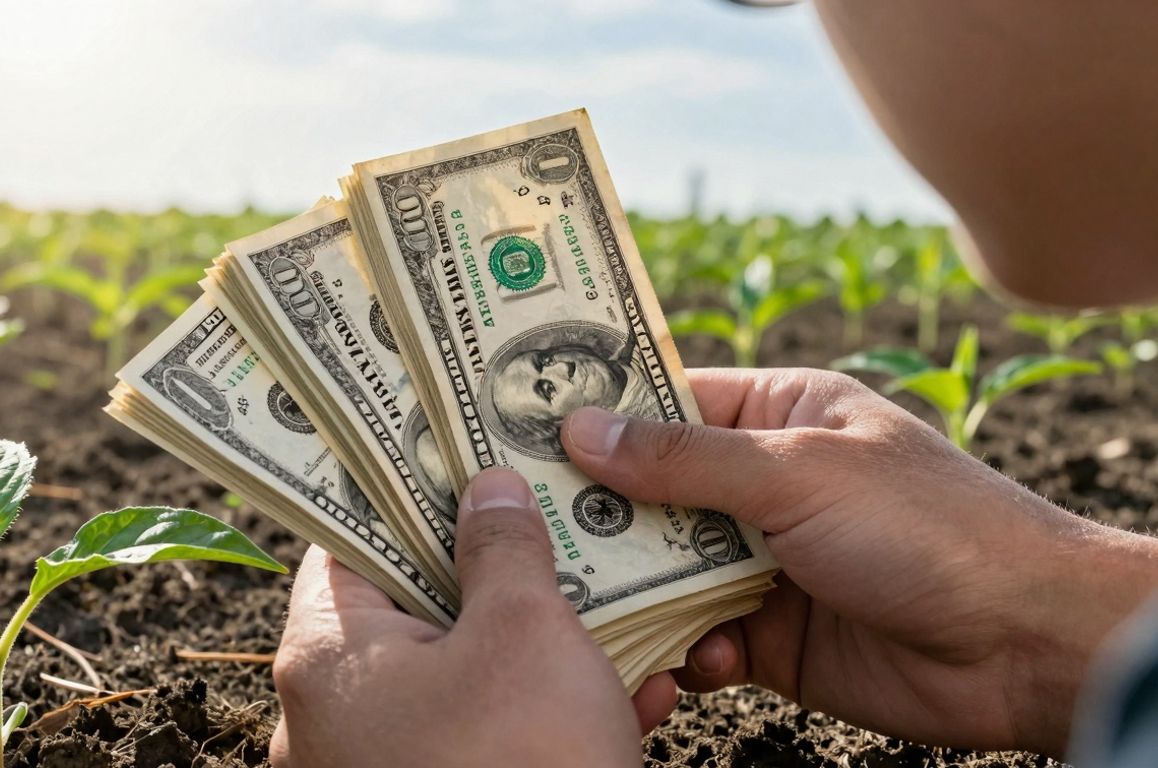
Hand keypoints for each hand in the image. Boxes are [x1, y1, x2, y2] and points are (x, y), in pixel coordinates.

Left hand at [269, 468, 678, 767]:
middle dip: (494, 568)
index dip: (407, 488)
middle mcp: (333, 714)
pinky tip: (627, 695)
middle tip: (554, 525)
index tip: (464, 453)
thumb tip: (487, 488)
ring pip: (459, 675)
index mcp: (326, 655)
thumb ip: (502, 548)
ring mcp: (379, 767)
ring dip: (538, 644)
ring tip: (615, 611)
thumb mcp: (525, 634)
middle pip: (410, 605)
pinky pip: (481, 738)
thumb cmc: (521, 764)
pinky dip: (542, 712)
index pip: (348, 538)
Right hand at [563, 368, 1157, 756]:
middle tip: (529, 524)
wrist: (1022, 644)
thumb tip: (581, 432)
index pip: (669, 403)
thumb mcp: (798, 472)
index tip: (520, 425)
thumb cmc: (926, 527)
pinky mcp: (768, 634)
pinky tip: (695, 657)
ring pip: (665, 566)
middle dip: (601, 511)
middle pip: (654, 491)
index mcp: (780, 415)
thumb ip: (685, 460)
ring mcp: (764, 560)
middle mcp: (764, 484)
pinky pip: (697, 633)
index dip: (599, 413)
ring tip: (587, 599)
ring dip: (633, 586)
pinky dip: (685, 646)